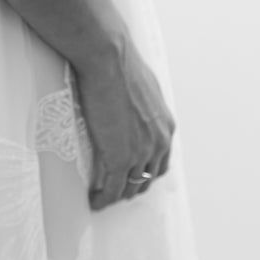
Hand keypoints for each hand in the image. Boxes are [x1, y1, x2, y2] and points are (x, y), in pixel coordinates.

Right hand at [72, 33, 175, 210]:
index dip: (145, 171)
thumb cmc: (120, 62)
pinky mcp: (120, 158)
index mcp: (166, 126)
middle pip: (148, 178)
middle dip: (133, 186)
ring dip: (117, 195)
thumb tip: (134, 103)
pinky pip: (112, 189)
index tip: (131, 174)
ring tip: (102, 196)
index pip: (161, 161)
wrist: (108, 58)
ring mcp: (141, 153)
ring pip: (131, 187)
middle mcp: (159, 142)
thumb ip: (144, 103)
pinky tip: (93, 200)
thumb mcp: (144, 85)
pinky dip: (103, 199)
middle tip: (115, 188)